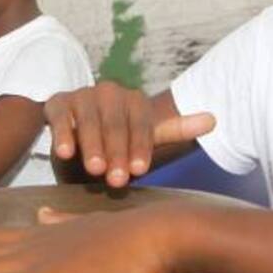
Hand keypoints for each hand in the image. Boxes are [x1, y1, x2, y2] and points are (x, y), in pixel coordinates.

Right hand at [44, 83, 214, 186]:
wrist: (78, 144)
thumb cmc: (118, 145)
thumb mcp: (147, 139)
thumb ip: (176, 129)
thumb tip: (214, 119)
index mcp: (136, 100)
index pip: (141, 124)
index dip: (140, 147)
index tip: (139, 171)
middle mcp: (110, 92)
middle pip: (115, 124)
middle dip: (116, 152)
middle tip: (116, 180)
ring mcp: (83, 95)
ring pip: (89, 120)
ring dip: (92, 146)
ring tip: (95, 170)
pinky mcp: (58, 103)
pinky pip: (61, 117)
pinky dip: (62, 134)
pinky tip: (65, 152)